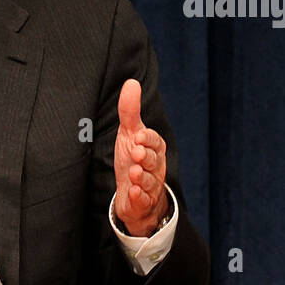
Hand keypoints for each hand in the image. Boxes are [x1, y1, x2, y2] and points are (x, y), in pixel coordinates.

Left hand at [113, 78, 168, 236]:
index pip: (155, 142)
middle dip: (146, 157)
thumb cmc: (133, 159)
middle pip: (154, 161)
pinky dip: (139, 197)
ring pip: (150, 181)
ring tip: (134, 173)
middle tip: (136, 153)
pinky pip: (143, 201)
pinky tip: (132, 192)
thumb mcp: (129, 134)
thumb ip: (130, 111)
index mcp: (154, 149)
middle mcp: (155, 167)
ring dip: (142, 177)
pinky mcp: (142, 203)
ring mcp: (150, 186)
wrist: (133, 192)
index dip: (148, 139)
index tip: (138, 136)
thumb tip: (132, 82)